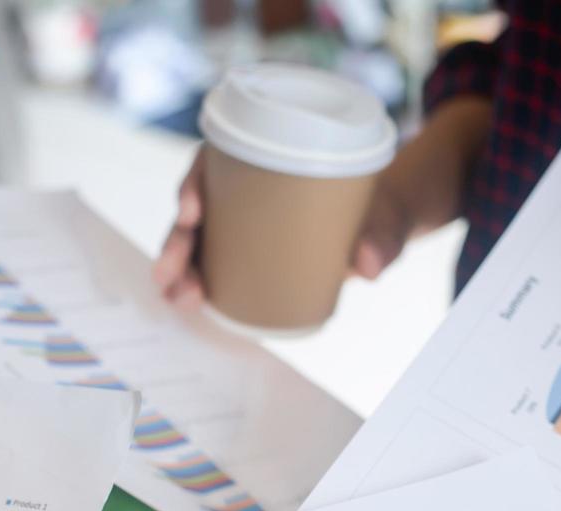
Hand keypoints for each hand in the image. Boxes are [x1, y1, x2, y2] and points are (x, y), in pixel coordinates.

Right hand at [152, 96, 492, 302]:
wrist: (388, 224)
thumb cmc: (383, 209)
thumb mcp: (388, 218)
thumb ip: (382, 238)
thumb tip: (367, 266)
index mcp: (273, 160)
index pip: (220, 159)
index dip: (196, 179)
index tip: (192, 209)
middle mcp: (250, 187)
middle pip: (199, 204)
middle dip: (177, 240)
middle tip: (171, 274)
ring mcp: (247, 221)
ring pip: (200, 237)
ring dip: (180, 266)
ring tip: (176, 295)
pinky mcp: (250, 250)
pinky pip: (214, 260)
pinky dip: (197, 279)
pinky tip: (185, 300)